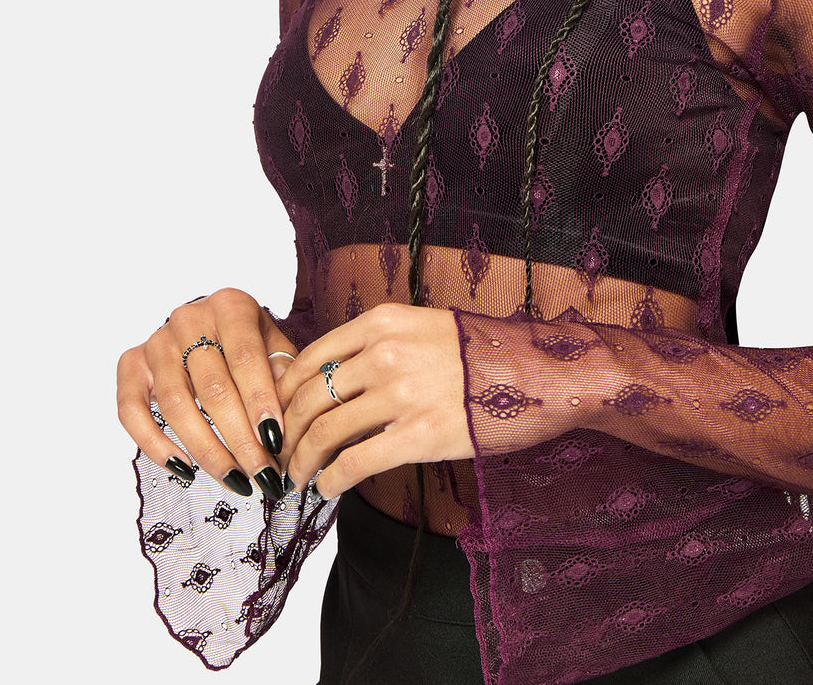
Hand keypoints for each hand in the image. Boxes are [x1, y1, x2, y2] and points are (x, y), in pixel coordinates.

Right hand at [116, 287, 297, 499]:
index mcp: (230, 305)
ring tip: (235, 479)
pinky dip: (155, 445)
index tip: (276, 441)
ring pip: (176, 406)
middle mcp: (188, 318)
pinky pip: (132, 412)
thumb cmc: (246, 339)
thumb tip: (286, 418)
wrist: (206, 323)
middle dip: (240, 438)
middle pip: (212, 388)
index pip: (245, 357)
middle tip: (262, 473)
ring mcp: (156, 342)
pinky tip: (184, 469)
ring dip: (207, 450)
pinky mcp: (130, 365)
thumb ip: (283, 372)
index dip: (260, 401)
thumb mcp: (273, 342)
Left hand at [277, 303, 470, 497]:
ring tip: (298, 476)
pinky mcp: (420, 434)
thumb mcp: (422, 328)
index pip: (309, 358)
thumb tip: (331, 381)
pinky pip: (355, 462)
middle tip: (280, 454)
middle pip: (308, 397)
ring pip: (324, 431)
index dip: (282, 393)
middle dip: (285, 432)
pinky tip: (327, 489)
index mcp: (383, 322)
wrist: (536, 372)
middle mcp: (385, 353)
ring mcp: (402, 393)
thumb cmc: (479, 354)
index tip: (276, 414)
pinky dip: (331, 480)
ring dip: (302, 460)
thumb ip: (378, 346)